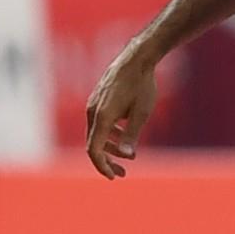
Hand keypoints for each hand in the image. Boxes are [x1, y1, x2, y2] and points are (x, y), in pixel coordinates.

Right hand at [84, 43, 158, 179]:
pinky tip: (124, 134)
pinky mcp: (98, 98)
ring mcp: (93, 104)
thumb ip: (131, 135)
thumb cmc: (141, 84)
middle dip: (108, 160)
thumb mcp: (141, 113)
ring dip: (110, 146)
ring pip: (97, 133)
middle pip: (94, 144)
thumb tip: (126, 154)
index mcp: (102, 117)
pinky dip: (109, 133)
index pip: (94, 150)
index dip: (102, 166)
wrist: (137, 57)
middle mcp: (93, 111)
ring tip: (128, 156)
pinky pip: (99, 122)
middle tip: (123, 172)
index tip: (113, 176)